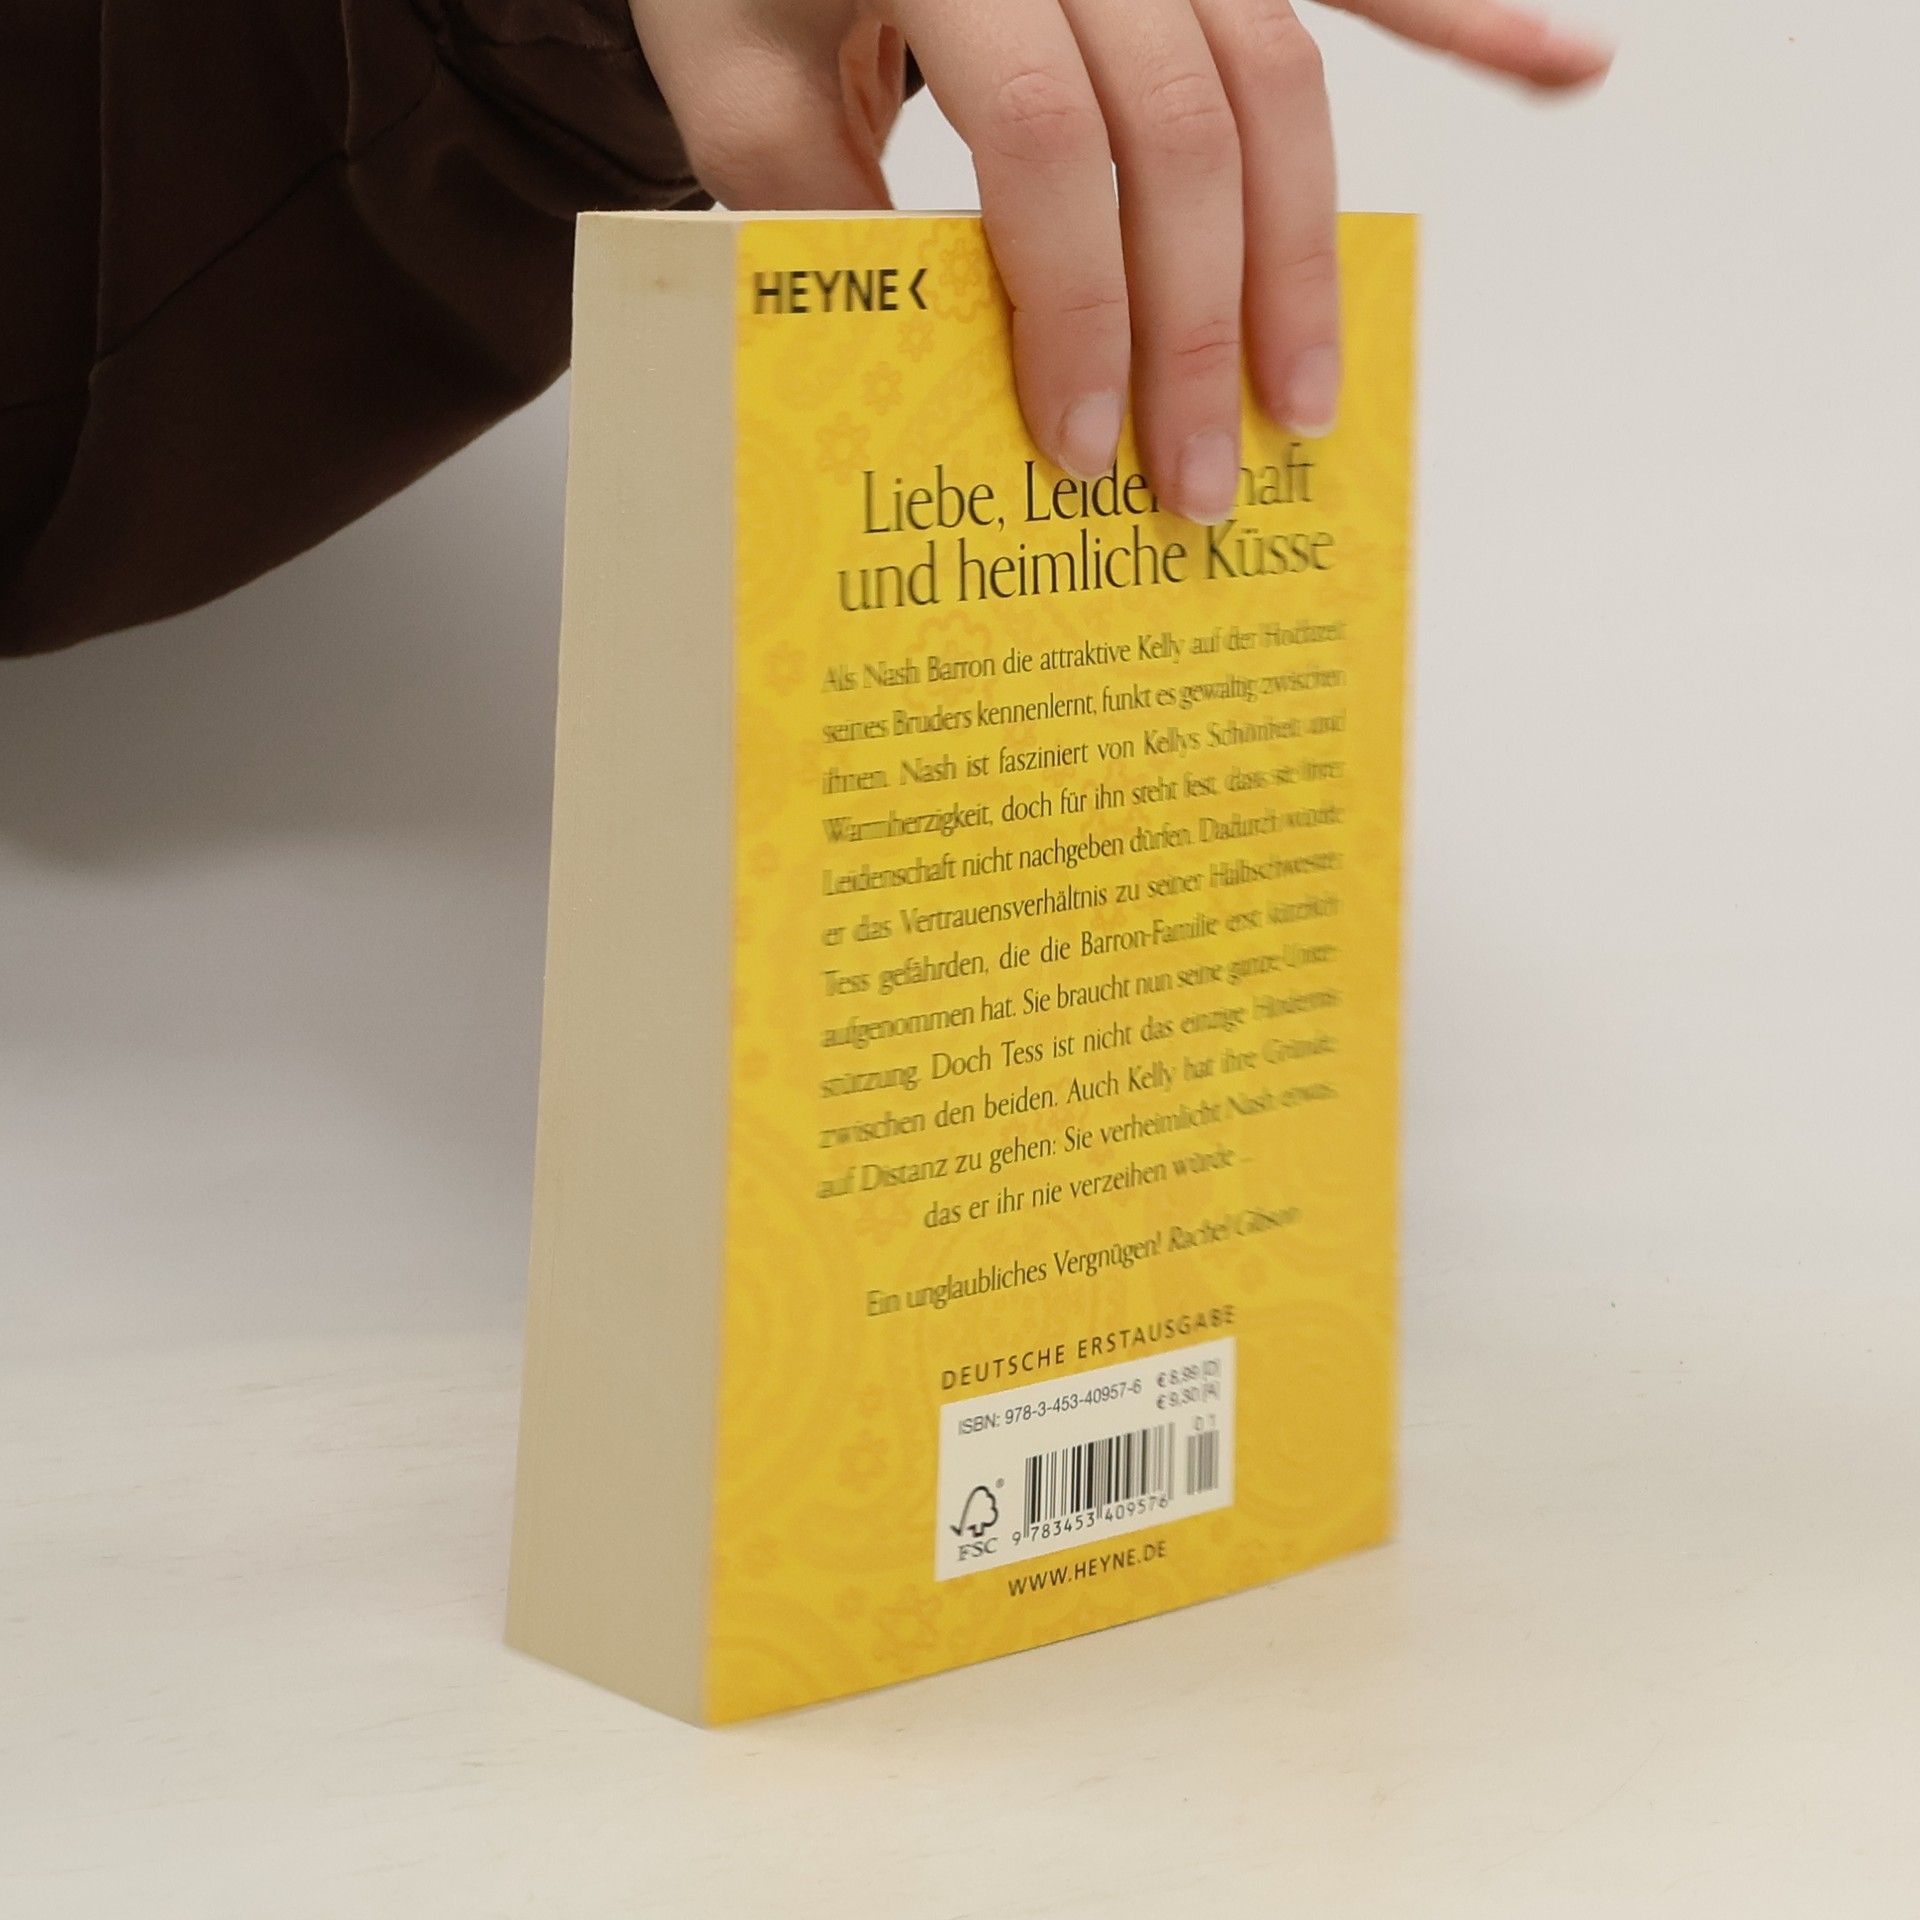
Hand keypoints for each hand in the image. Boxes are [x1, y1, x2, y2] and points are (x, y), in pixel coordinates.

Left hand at [629, 0, 1610, 522]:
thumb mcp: (730, 79)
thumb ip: (814, 211)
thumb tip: (933, 370)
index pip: (1042, 142)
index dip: (1076, 306)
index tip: (1083, 449)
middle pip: (1186, 129)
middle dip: (1200, 329)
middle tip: (1200, 486)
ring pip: (1278, 79)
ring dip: (1302, 255)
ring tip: (1306, 400)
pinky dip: (1466, 21)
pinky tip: (1565, 69)